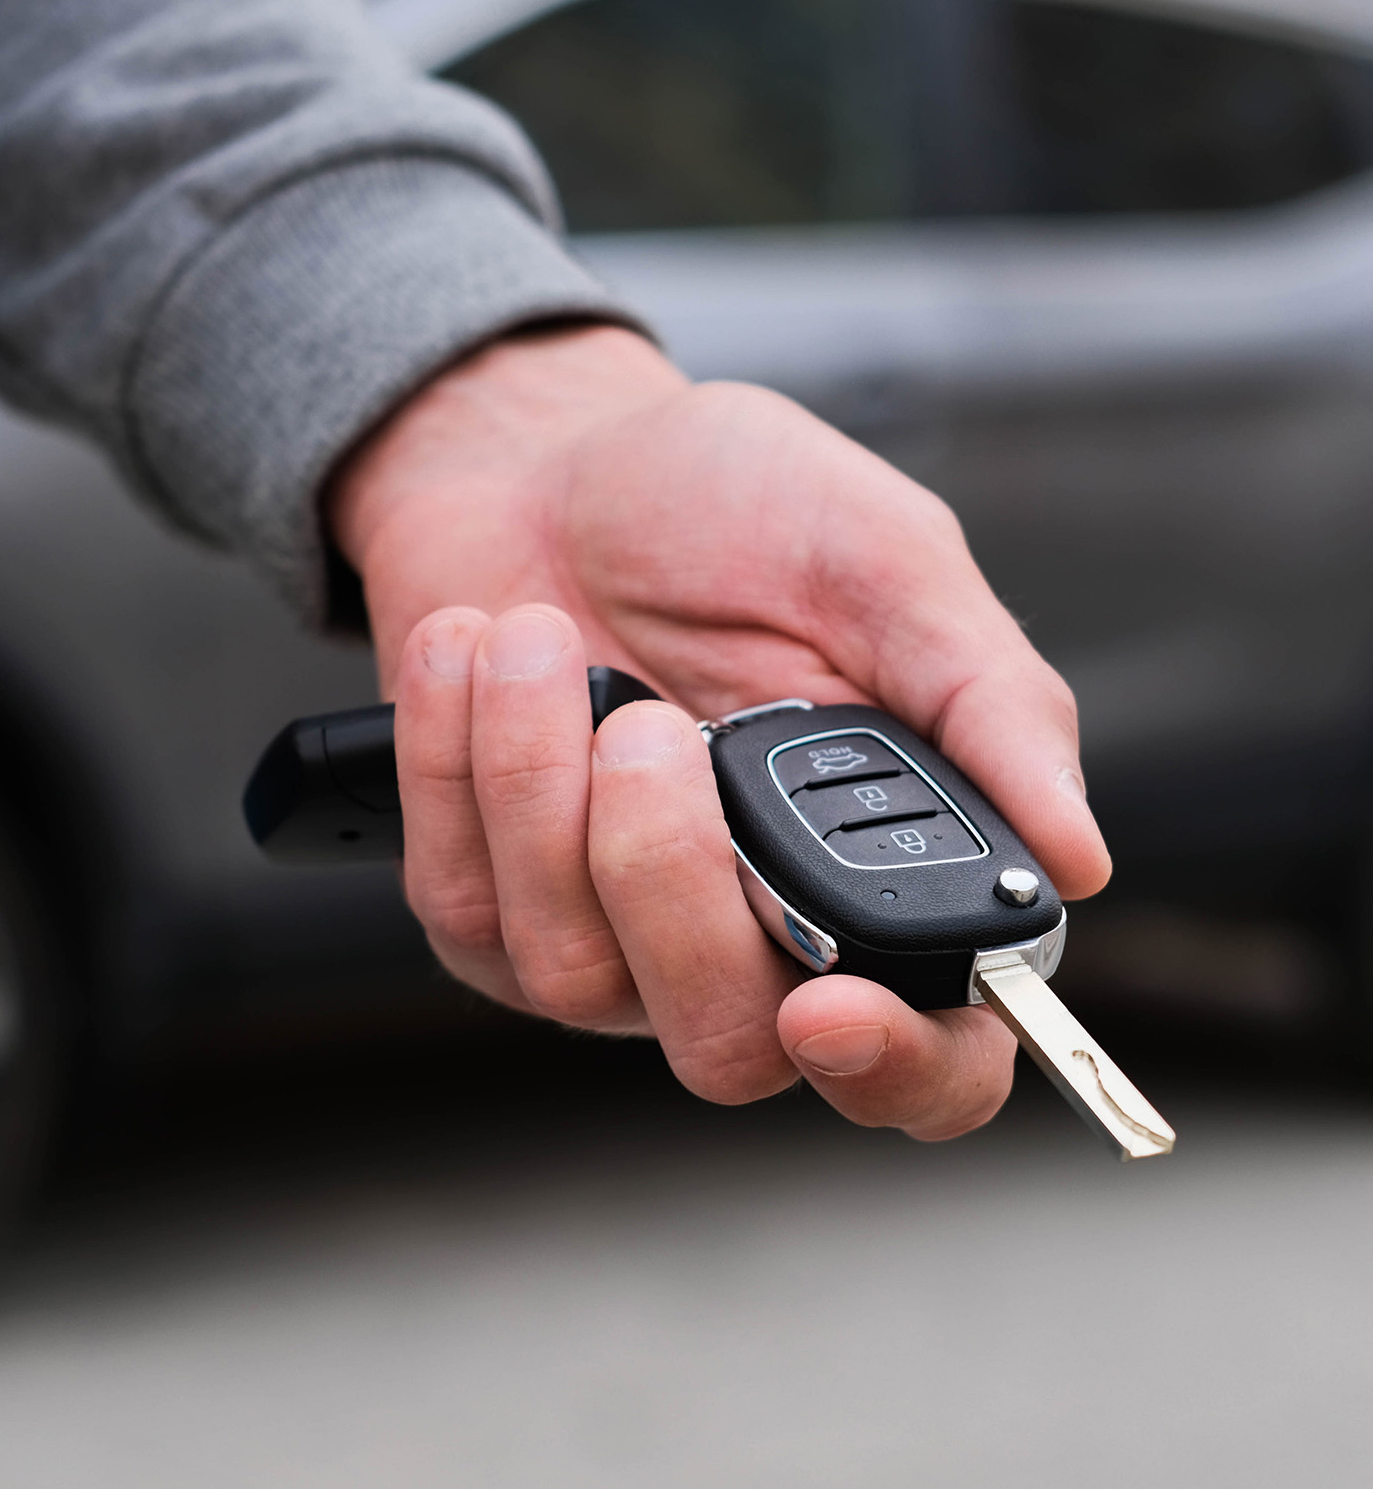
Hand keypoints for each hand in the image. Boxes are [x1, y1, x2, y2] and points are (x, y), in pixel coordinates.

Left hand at [328, 325, 1110, 1138]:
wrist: (553, 461)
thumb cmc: (733, 508)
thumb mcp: (882, 563)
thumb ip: (983, 701)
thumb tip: (1078, 854)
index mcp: (879, 870)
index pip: (929, 1055)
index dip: (898, 1071)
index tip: (832, 1007)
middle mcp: (750, 933)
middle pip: (727, 1048)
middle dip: (668, 885)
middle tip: (649, 725)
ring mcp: (609, 937)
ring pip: (574, 972)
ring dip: (537, 787)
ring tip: (537, 636)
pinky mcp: (489, 905)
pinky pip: (462, 903)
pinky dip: (454, 763)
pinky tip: (471, 653)